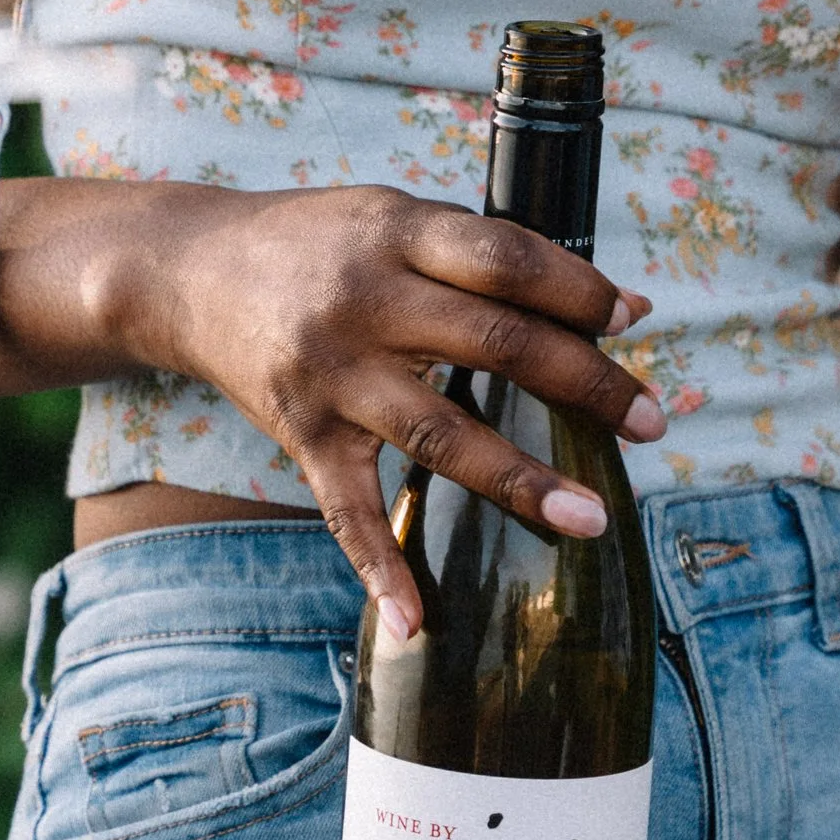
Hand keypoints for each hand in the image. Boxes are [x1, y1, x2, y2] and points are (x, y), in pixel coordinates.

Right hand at [129, 186, 661, 633]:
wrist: (188, 271)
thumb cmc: (319, 241)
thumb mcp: (394, 216)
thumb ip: (490, 254)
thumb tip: (622, 308)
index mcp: (396, 232)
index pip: (506, 258)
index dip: (576, 290)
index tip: (632, 322)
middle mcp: (365, 302)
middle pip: (493, 343)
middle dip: (584, 382)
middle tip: (652, 420)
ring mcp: (331, 375)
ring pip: (441, 434)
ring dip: (522, 480)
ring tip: (592, 519)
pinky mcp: (301, 435)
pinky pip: (348, 512)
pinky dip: (381, 570)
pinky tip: (419, 623)